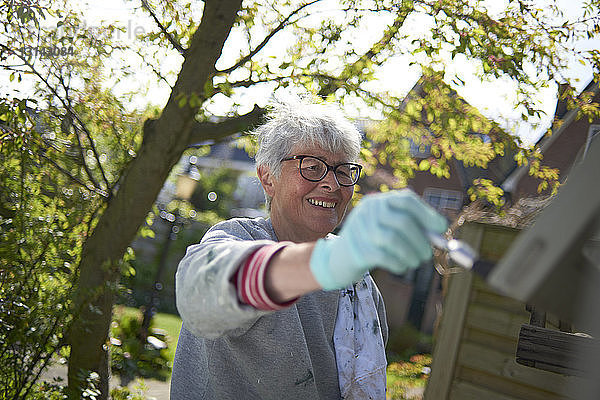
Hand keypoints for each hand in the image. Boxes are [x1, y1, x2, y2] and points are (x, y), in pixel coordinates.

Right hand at [309, 190, 447, 289]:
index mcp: (378, 201)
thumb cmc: (371, 243)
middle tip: (427, 254)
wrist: (338, 259)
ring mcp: (360, 230)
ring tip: (415, 262)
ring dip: (411, 254)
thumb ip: (412, 226)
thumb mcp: (387, 228)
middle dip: (421, 240)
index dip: (427, 214)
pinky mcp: (357, 250)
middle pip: (402, 221)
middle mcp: (368, 211)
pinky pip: (385, 256)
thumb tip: (440, 232)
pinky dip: (399, 263)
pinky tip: (401, 266)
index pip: (406, 200)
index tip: (442, 228)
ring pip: (394, 240)